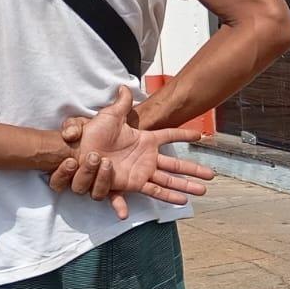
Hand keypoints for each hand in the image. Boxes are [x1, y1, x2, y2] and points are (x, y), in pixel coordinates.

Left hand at [48, 87, 215, 218]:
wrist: (78, 151)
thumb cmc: (92, 133)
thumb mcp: (109, 115)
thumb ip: (121, 103)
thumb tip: (125, 87)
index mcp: (144, 140)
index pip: (169, 136)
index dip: (183, 136)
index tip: (199, 136)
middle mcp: (147, 157)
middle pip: (176, 165)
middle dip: (194, 170)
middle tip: (211, 175)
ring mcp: (142, 171)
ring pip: (170, 180)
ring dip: (186, 186)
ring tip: (203, 190)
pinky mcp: (134, 183)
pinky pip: (155, 191)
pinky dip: (169, 196)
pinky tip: (182, 201)